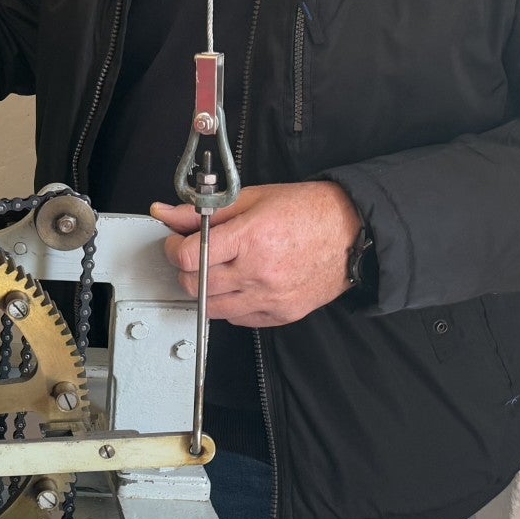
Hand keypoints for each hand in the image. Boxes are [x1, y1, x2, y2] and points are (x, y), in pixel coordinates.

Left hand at [150, 182, 363, 328]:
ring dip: (204, 289)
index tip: (177, 242)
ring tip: (216, 269)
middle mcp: (260, 273)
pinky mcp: (283, 314)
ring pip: (212, 308)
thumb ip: (204, 212)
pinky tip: (238, 284)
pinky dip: (231, 304)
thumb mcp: (252, 199)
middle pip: (195, 285)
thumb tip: (166, 213)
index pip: (188, 257)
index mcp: (251, 238)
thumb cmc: (307, 210)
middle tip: (193, 254)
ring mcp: (271, 298)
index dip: (173, 248)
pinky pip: (239, 319)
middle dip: (185, 269)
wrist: (353, 231)